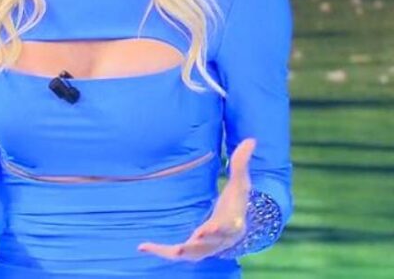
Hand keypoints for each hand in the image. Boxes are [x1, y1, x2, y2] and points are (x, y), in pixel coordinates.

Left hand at [137, 138, 255, 261]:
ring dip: (182, 252)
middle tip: (191, 241)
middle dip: (202, 242)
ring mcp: (205, 247)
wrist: (233, 228)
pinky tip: (143, 246)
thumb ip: (241, 163)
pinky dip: (160, 252)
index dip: (220, 228)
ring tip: (172, 250)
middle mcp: (219, 239)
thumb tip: (251, 139)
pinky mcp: (190, 250)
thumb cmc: (236, 203)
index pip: (228, 227)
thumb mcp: (239, 182)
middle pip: (211, 244)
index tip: (211, 227)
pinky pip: (174, 254)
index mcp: (232, 222)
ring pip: (194, 253)